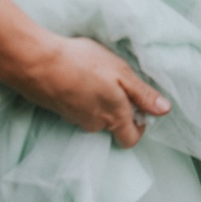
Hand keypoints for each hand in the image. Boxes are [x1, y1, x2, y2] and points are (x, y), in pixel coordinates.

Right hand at [2, 34, 170, 148]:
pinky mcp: (58, 110)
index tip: (138, 104)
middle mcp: (94, 124)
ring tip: (95, 74)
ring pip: (95, 116)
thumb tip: (165, 110)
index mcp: (113, 117)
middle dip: (119, 107)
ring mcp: (73, 119)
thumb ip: (142, 94)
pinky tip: (79, 76)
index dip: (140, 125)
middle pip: (114, 125)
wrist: (35, 62)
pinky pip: (78, 108)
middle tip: (115, 81)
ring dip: (99, 99)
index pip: (131, 139)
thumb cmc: (83, 64)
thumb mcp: (121, 73)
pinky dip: (82, 96)